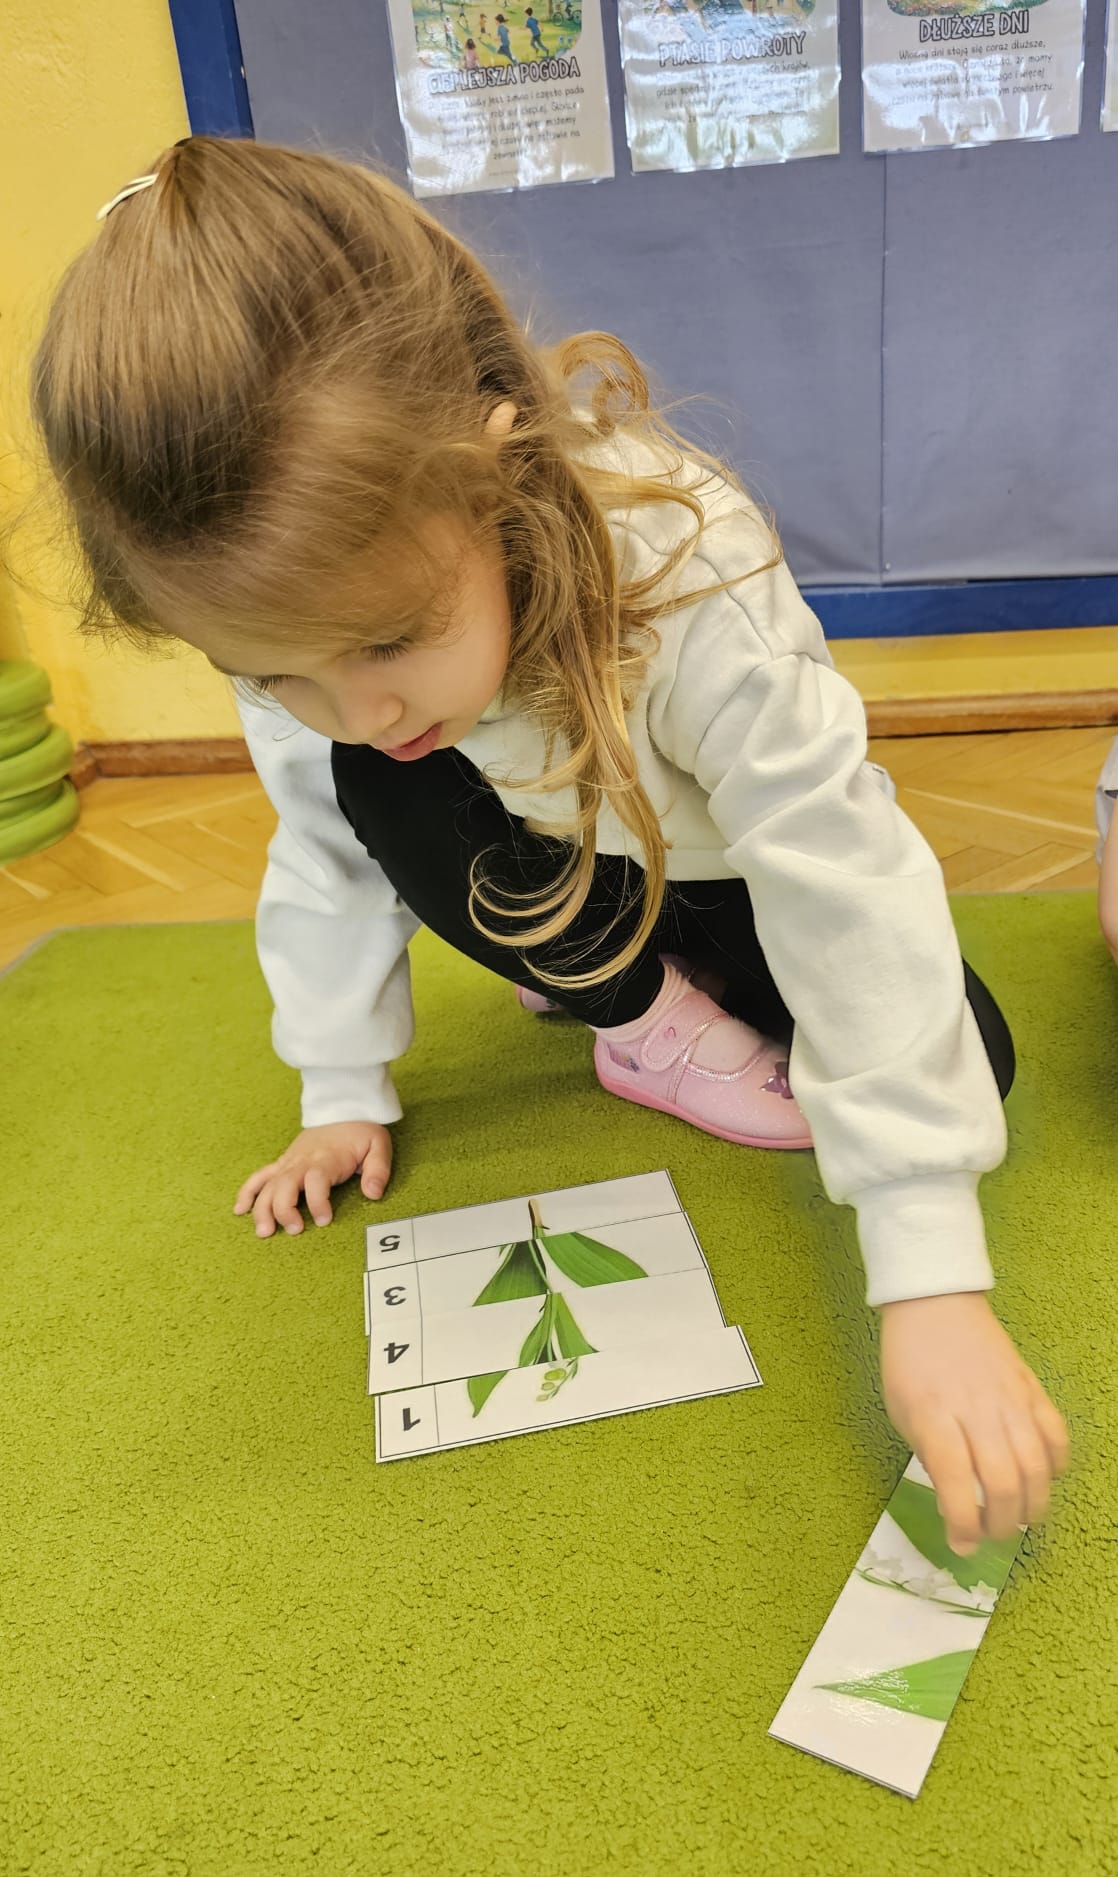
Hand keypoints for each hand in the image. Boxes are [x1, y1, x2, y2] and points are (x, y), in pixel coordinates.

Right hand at [234, 1122, 393, 1236]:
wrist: (342, 1108)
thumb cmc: (361, 1131)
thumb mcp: (379, 1145)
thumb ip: (378, 1170)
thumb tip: (373, 1193)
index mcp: (326, 1159)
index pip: (316, 1181)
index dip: (318, 1202)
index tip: (325, 1220)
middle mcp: (302, 1162)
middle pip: (284, 1185)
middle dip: (284, 1210)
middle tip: (295, 1230)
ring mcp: (289, 1162)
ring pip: (268, 1186)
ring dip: (262, 1209)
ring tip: (264, 1232)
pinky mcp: (282, 1163)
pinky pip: (259, 1177)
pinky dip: (247, 1193)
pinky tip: (240, 1210)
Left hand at [879, 1291, 1068, 1555]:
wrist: (934, 1303)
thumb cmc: (908, 1361)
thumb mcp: (900, 1411)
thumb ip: (929, 1455)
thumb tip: (956, 1498)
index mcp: (934, 1416)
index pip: (955, 1480)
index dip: (963, 1522)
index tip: (961, 1545)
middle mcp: (976, 1411)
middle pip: (1003, 1481)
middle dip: (1000, 1523)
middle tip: (990, 1534)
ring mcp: (1010, 1399)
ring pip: (1036, 1466)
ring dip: (1032, 1504)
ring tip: (1019, 1519)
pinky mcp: (1031, 1388)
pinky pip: (1056, 1434)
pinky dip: (1056, 1465)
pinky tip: (1045, 1480)